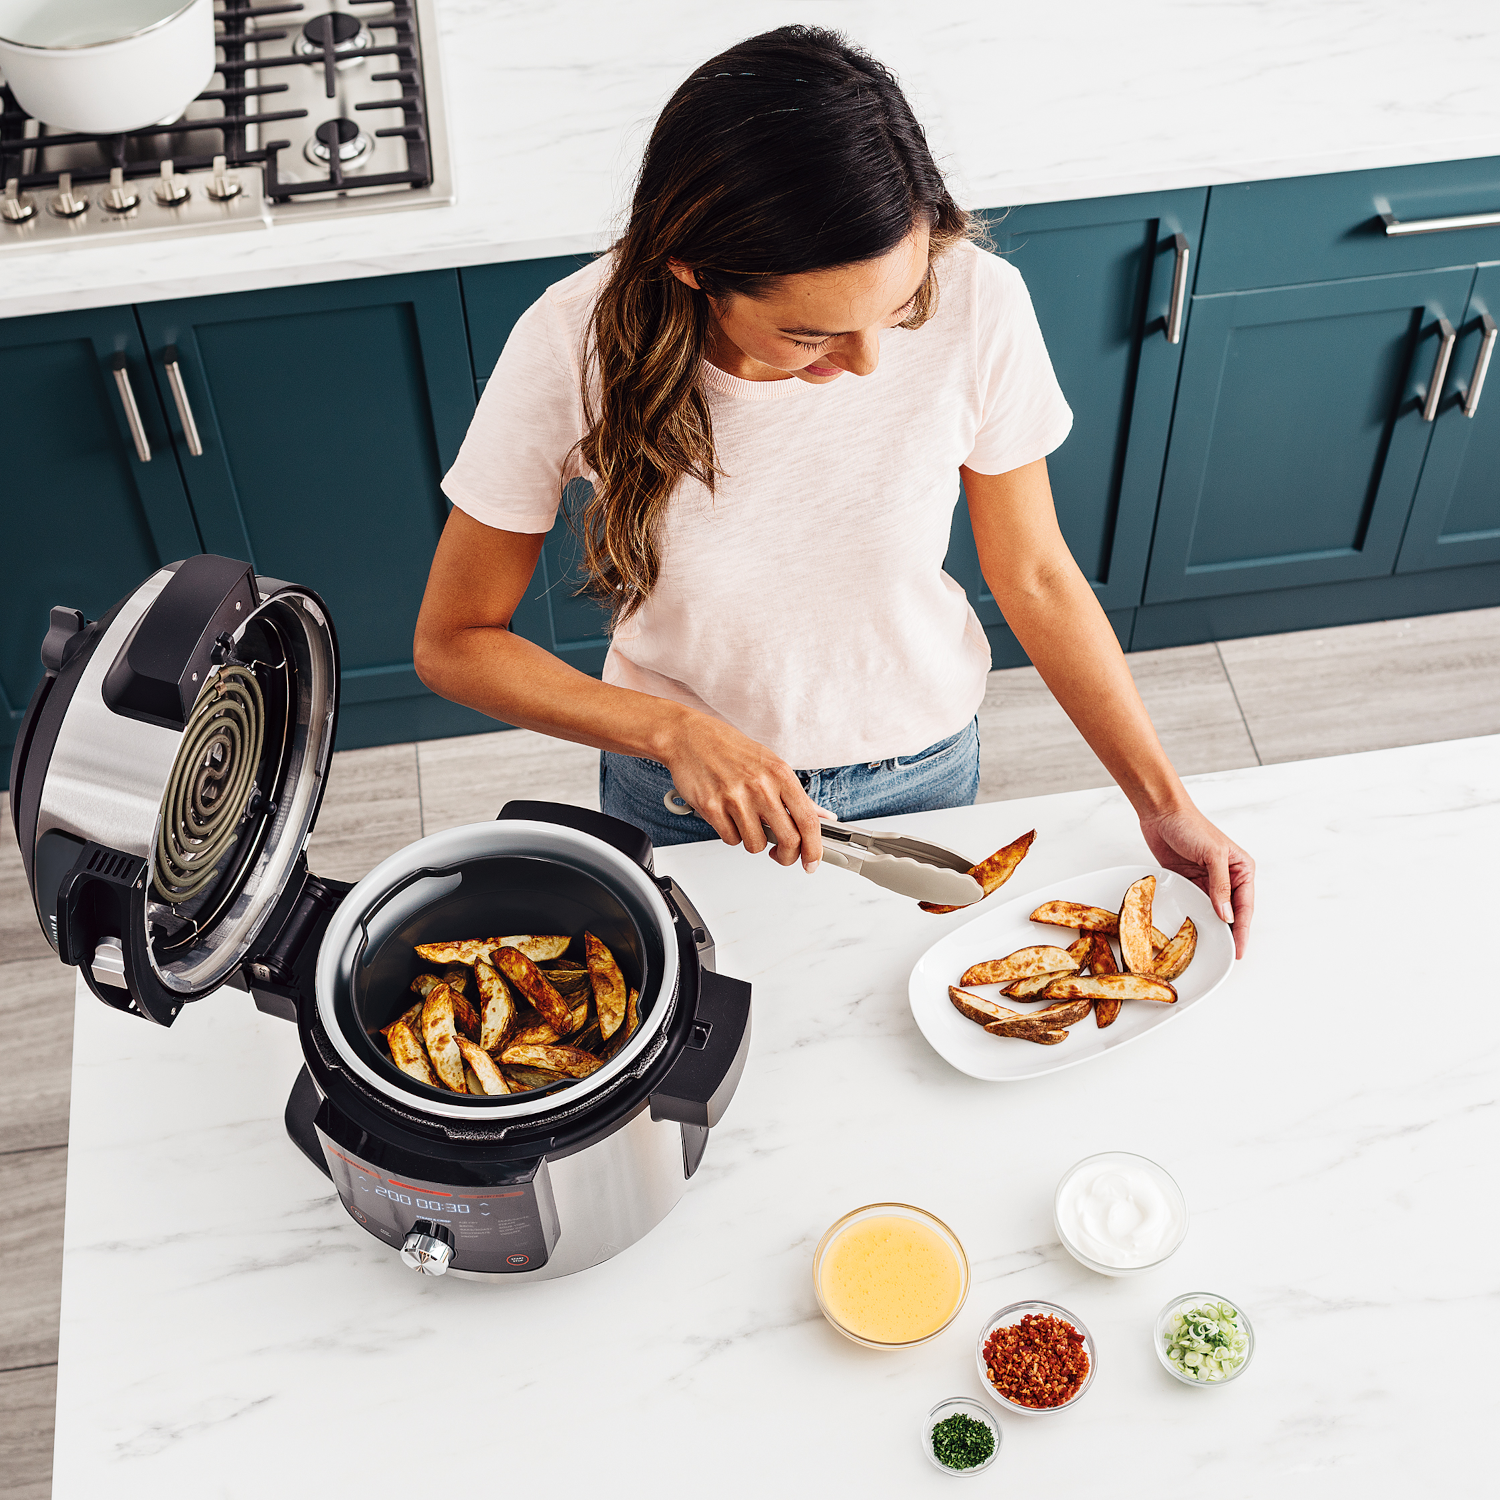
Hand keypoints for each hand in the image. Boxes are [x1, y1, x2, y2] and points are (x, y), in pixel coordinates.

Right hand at [661, 712, 826, 870]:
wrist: (690, 737)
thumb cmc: (730, 749)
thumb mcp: (771, 764)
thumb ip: (796, 796)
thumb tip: (823, 816)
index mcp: (780, 774)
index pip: (808, 821)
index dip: (814, 849)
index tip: (812, 861)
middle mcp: (761, 786)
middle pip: (788, 840)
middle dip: (787, 856)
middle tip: (781, 855)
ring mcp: (735, 797)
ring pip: (756, 845)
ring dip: (754, 841)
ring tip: (747, 822)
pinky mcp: (712, 807)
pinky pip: (731, 839)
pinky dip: (731, 834)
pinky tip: (728, 816)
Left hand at [1137, 802, 1254, 958]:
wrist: (1161, 814)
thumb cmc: (1190, 825)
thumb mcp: (1212, 854)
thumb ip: (1220, 886)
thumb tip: (1227, 915)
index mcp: (1242, 868)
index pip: (1245, 906)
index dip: (1243, 930)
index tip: (1239, 949)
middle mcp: (1228, 877)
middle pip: (1232, 912)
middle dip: (1231, 933)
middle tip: (1226, 955)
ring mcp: (1207, 880)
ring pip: (1214, 911)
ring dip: (1213, 927)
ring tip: (1211, 949)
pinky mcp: (1189, 881)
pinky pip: (1196, 904)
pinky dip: (1196, 916)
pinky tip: (1195, 931)